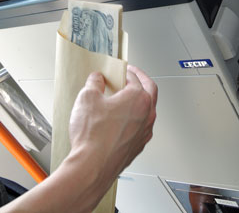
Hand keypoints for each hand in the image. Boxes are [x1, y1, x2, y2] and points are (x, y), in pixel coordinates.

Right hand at [68, 66, 157, 183]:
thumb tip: (96, 79)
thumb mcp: (87, 98)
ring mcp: (144, 132)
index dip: (125, 71)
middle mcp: (147, 115)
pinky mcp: (138, 146)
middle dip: (141, 80)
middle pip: (150, 90)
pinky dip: (135, 119)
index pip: (135, 78)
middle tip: (131, 76)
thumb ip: (94, 83)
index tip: (118, 71)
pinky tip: (121, 121)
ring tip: (125, 98)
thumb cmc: (93, 136)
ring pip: (148, 110)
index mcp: (138, 98)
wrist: (92, 166)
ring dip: (139, 101)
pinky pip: (141, 127)